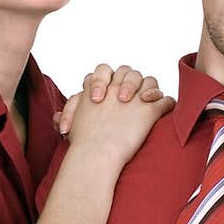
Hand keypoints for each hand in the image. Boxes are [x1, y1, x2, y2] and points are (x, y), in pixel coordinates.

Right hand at [59, 71, 173, 171]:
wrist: (96, 153)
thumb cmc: (82, 143)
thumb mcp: (71, 122)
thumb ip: (69, 113)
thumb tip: (57, 117)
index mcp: (97, 87)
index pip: (104, 70)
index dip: (105, 79)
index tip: (103, 96)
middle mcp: (116, 87)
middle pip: (129, 71)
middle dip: (130, 81)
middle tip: (125, 99)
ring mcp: (135, 98)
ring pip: (149, 81)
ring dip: (150, 89)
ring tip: (146, 101)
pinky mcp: (150, 111)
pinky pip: (165, 100)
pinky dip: (166, 104)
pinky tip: (162, 110)